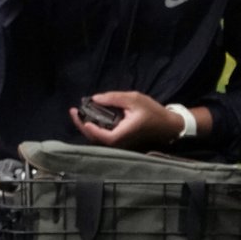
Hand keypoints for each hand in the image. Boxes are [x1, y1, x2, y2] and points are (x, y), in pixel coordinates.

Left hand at [69, 91, 183, 148]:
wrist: (167, 124)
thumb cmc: (152, 111)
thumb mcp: (134, 99)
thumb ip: (114, 98)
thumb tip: (95, 98)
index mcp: (126, 133)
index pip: (106, 137)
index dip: (93, 130)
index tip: (84, 119)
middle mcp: (121, 141)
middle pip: (97, 138)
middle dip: (82, 125)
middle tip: (73, 112)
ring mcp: (120, 141)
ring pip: (98, 138)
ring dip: (85, 126)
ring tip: (77, 113)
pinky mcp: (119, 139)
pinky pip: (103, 136)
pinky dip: (93, 127)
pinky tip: (88, 116)